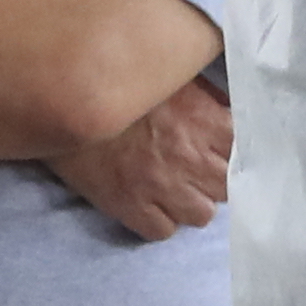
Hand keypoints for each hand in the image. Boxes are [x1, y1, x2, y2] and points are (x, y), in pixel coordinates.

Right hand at [54, 77, 231, 240]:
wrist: (61, 98)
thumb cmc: (116, 82)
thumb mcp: (168, 74)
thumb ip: (205, 94)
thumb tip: (227, 107)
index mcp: (202, 119)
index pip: (244, 150)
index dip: (235, 152)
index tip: (223, 150)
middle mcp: (188, 156)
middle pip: (227, 188)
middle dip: (215, 180)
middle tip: (198, 169)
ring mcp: (160, 185)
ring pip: (201, 215)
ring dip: (191, 203)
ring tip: (176, 188)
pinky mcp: (130, 206)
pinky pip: (163, 231)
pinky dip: (160, 221)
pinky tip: (150, 202)